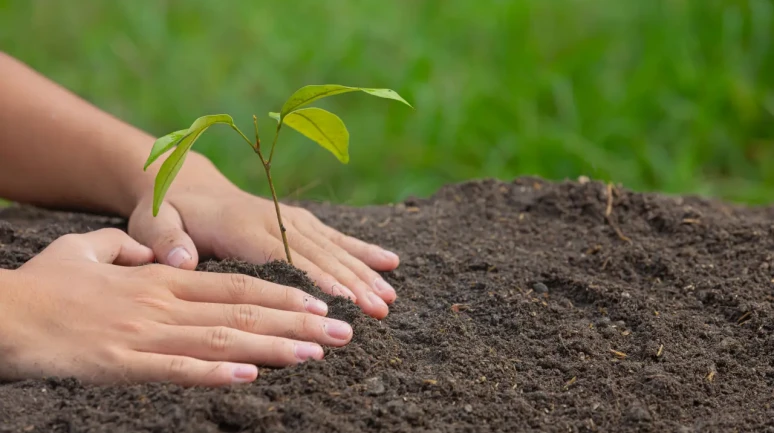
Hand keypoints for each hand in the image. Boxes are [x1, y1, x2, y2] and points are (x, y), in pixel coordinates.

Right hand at [0, 229, 352, 385]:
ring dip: (273, 346)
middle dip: (298, 321)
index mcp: (164, 280)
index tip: (321, 301)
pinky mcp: (122, 363)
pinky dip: (215, 371)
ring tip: (317, 353)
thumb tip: (155, 254)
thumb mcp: (90, 253)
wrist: (1, 314)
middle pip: (243, 310)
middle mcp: (165, 303)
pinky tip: (250, 375)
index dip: (282, 292)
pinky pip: (175, 368)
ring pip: (222, 338)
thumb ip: (129, 249)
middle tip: (344, 331)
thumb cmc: (44, 286)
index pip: (236, 284)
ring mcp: (146, 333)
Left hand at [127, 186, 399, 319]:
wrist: (183, 180)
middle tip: (379, 311)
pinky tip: (391, 263)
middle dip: (351, 284)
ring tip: (389, 301)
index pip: (283, 258)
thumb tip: (182, 259)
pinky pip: (335, 236)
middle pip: (318, 256)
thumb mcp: (151, 221)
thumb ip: (164, 240)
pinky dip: (363, 251)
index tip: (342, 303)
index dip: (314, 280)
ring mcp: (289, 218)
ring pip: (333, 249)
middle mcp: (273, 219)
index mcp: (241, 226)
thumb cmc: (165, 210)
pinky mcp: (298, 220)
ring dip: (363, 274)